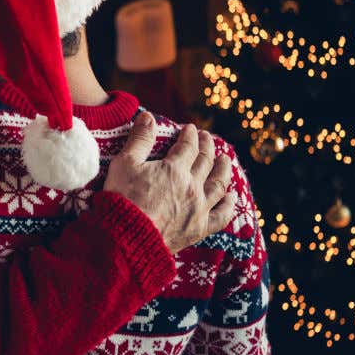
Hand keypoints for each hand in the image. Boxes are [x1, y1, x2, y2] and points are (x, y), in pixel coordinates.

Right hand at [104, 112, 236, 253]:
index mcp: (174, 169)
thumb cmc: (122, 199)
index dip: (190, 135)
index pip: (188, 146)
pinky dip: (229, 205)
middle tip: (207, 138)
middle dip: (207, 147)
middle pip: (206, 162)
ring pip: (219, 185)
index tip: (190, 129)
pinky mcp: (199, 228)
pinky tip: (232, 197)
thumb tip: (147, 116)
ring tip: (225, 160)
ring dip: (224, 169)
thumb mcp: (125, 164)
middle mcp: (192, 186)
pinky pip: (221, 216)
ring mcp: (198, 208)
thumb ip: (139, 139)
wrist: (127, 238)